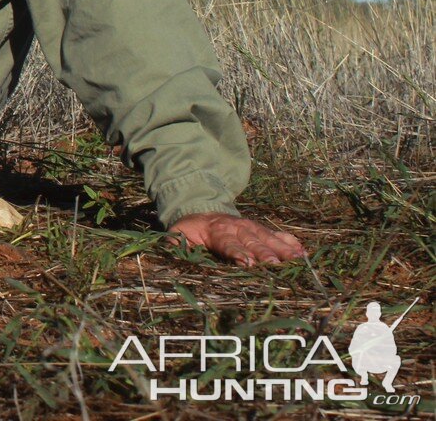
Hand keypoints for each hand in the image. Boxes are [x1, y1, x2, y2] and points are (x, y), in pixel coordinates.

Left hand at [168, 212, 306, 266]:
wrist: (202, 208)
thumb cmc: (191, 230)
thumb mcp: (178, 234)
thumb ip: (176, 242)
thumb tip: (170, 247)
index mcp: (216, 231)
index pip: (228, 244)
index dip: (238, 253)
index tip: (248, 262)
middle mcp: (237, 228)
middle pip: (253, 242)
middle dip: (265, 254)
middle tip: (277, 266)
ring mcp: (251, 227)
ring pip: (268, 238)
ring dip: (283, 249)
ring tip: (298, 260)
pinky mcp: (261, 229)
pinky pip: (278, 234)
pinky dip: (290, 242)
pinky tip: (303, 253)